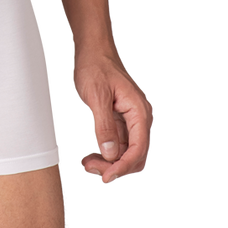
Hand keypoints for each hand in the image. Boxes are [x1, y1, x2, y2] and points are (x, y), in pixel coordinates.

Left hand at [70, 49, 153, 186]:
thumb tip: (111, 154)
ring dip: (109, 163)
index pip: (138, 149)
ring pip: (125, 153)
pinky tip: (91, 157)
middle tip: (92, 168)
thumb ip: (105, 125)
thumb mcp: (97, 95)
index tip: (106, 177)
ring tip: (88, 164)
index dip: (123, 167)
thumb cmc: (96, 66)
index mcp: (139, 112)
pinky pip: (117, 145)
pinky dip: (106, 154)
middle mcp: (139, 119)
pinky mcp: (120, 122)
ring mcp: (130, 121)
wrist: (93, 50)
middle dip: (115, 167)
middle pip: (135, 156)